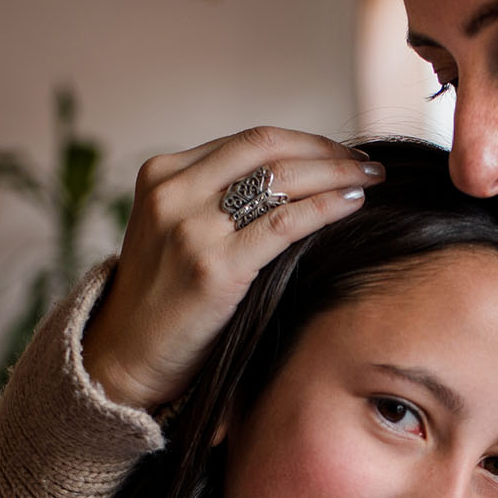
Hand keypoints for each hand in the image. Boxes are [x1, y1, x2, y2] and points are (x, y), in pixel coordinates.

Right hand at [84, 126, 382, 410]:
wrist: (127, 356)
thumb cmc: (165, 298)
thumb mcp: (175, 230)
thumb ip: (216, 198)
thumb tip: (296, 177)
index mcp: (160, 174)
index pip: (248, 141)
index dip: (303, 141)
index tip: (338, 151)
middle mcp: (172, 192)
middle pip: (266, 148)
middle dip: (326, 149)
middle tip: (366, 161)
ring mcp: (189, 228)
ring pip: (280, 179)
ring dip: (336, 172)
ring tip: (371, 178)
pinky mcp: (213, 267)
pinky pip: (284, 224)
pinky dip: (326, 207)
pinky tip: (353, 203)